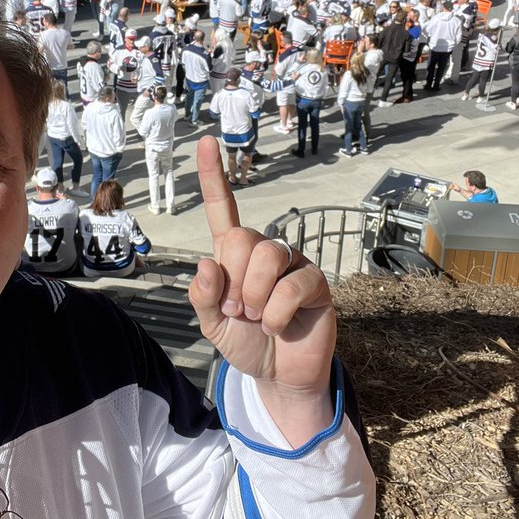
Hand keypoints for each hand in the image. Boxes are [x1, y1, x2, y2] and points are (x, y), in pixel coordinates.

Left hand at [189, 136, 334, 443]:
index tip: (207, 142)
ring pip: (266, 257)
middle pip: (242, 238)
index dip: (213, 177)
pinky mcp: (315, 282)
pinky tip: (278, 326)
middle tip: (238, 311)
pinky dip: (275, 313)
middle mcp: (263, 251)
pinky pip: (291, 286)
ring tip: (258, 318)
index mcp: (233, 255)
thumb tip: (209, 264)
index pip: (222, 210)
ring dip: (254, 298)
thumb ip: (203, 296)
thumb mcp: (212, 324)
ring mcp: (292, 264)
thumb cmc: (245, 343)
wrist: (278, 376)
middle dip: (234, 282)